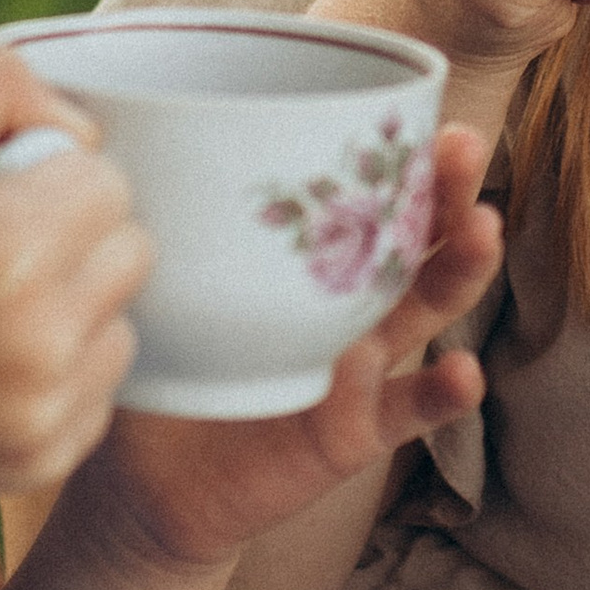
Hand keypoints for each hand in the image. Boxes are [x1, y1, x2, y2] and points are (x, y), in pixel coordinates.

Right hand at [0, 42, 150, 497]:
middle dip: (72, 236)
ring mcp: (45, 409)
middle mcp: (41, 337)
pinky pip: (98, 390)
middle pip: (130, 250)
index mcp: (9, 247)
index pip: (108, 180)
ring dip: (73, 306)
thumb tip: (79, 123)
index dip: (48, 174)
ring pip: (121, 322)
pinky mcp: (43, 460)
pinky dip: (58, 372)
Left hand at [92, 123, 503, 569]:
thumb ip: (152, 219)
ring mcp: (359, 366)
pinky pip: (411, 411)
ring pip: (425, 308)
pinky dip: (443, 394)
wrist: (144, 484)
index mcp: (301, 259)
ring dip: (461, 268)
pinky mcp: (356, 432)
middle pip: (412, 234)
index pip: (358, 192)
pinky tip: (464, 371)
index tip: (416, 106)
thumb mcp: (153, 283)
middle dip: (445, 187)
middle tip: (464, 144)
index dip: (392, 151)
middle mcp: (342, 303)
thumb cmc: (154, 366)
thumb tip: (108, 122)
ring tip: (481, 229)